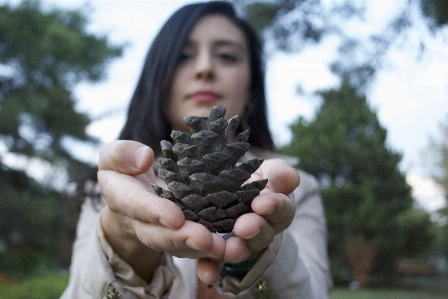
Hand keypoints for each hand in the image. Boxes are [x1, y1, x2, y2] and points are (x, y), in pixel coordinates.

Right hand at [97, 140, 224, 280]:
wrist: (129, 194)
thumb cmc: (123, 168)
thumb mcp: (112, 155)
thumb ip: (121, 154)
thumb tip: (145, 158)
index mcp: (122, 197)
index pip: (136, 205)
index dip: (154, 212)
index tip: (175, 217)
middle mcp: (140, 222)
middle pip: (159, 235)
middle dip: (182, 239)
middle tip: (205, 240)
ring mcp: (160, 232)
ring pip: (179, 246)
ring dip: (200, 249)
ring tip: (223, 248)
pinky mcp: (178, 235)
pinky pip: (192, 247)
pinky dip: (209, 251)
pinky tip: (230, 248)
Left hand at [197, 159, 299, 284]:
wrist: (223, 188)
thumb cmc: (251, 178)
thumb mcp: (266, 171)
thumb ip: (278, 174)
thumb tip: (292, 176)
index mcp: (276, 209)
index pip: (281, 209)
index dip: (274, 206)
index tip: (261, 203)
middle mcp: (261, 231)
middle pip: (263, 234)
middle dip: (255, 230)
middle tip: (244, 227)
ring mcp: (240, 244)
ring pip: (240, 250)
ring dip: (236, 251)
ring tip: (228, 248)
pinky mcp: (217, 253)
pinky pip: (214, 264)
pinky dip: (211, 270)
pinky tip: (207, 273)